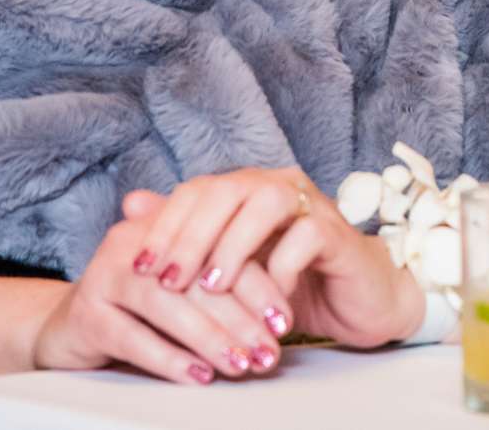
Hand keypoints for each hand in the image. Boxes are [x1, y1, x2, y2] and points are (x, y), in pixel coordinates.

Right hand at [31, 210, 291, 383]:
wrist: (68, 324)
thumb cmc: (139, 306)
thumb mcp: (183, 286)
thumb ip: (227, 282)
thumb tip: (288, 302)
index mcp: (163, 225)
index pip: (220, 250)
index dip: (258, 287)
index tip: (284, 322)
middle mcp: (132, 243)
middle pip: (196, 280)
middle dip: (240, 321)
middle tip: (269, 352)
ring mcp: (104, 277)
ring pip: (167, 307)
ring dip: (210, 340)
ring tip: (241, 365)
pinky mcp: (86, 316)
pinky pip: (134, 339)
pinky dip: (170, 360)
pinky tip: (198, 376)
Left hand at [124, 167, 424, 348]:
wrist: (357, 301)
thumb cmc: (289, 282)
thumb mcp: (229, 267)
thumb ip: (186, 236)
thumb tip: (130, 203)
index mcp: (248, 189)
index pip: (198, 189)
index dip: (166, 224)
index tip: (141, 266)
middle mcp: (278, 186)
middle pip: (227, 190)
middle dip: (191, 235)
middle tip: (167, 278)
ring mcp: (311, 205)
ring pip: (266, 203)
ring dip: (232, 245)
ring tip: (211, 286)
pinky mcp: (339, 233)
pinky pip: (305, 238)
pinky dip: (280, 268)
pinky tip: (265, 300)